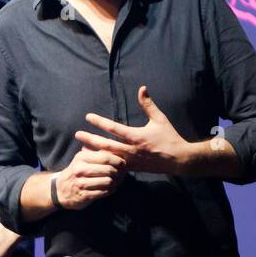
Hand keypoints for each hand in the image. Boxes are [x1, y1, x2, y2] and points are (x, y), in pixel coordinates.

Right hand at [52, 146, 123, 209]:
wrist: (60, 190)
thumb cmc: (77, 172)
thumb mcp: (83, 159)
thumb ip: (98, 154)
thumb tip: (119, 150)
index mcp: (81, 158)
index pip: (106, 157)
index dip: (118, 160)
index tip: (123, 164)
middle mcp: (80, 170)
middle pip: (108, 169)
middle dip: (119, 172)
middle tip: (122, 174)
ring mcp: (81, 183)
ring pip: (108, 182)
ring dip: (115, 182)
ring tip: (117, 181)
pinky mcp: (84, 195)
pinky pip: (103, 192)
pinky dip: (110, 191)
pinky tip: (110, 188)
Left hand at [73, 86, 188, 174]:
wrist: (178, 160)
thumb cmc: (169, 137)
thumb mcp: (160, 119)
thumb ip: (148, 105)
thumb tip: (142, 88)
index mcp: (136, 136)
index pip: (113, 128)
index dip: (99, 122)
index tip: (88, 116)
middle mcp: (131, 149)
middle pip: (105, 144)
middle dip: (90, 139)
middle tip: (77, 134)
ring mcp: (131, 161)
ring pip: (108, 158)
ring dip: (94, 153)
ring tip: (80, 149)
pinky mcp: (132, 168)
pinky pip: (114, 167)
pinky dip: (104, 163)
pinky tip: (95, 162)